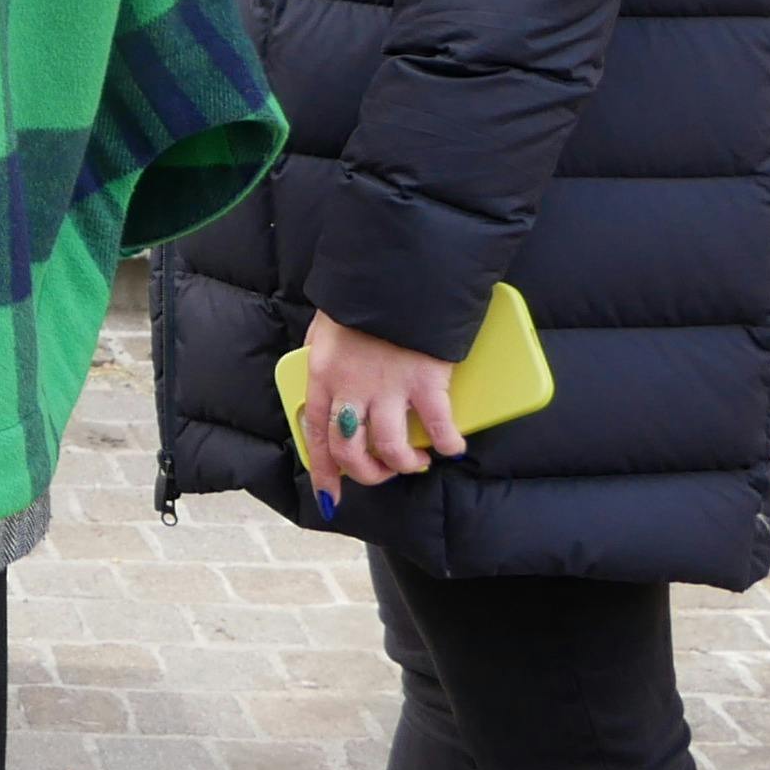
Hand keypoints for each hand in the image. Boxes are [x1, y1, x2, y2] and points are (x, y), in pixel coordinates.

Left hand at [300, 310, 467, 491]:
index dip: (324, 471)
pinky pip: (436, 427)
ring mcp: (388, 388)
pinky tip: (452, 445)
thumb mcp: (326, 328)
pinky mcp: (425, 382)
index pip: (317, 434)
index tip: (330, 497)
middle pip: (351, 451)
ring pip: (391, 449)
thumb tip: (326, 385)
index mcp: (322, 375)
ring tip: (416, 462)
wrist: (396, 272)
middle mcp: (351, 388)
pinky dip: (447, 443)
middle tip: (384, 472)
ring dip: (404, 465)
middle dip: (368, 474)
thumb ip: (323, 359)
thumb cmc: (360, 297)